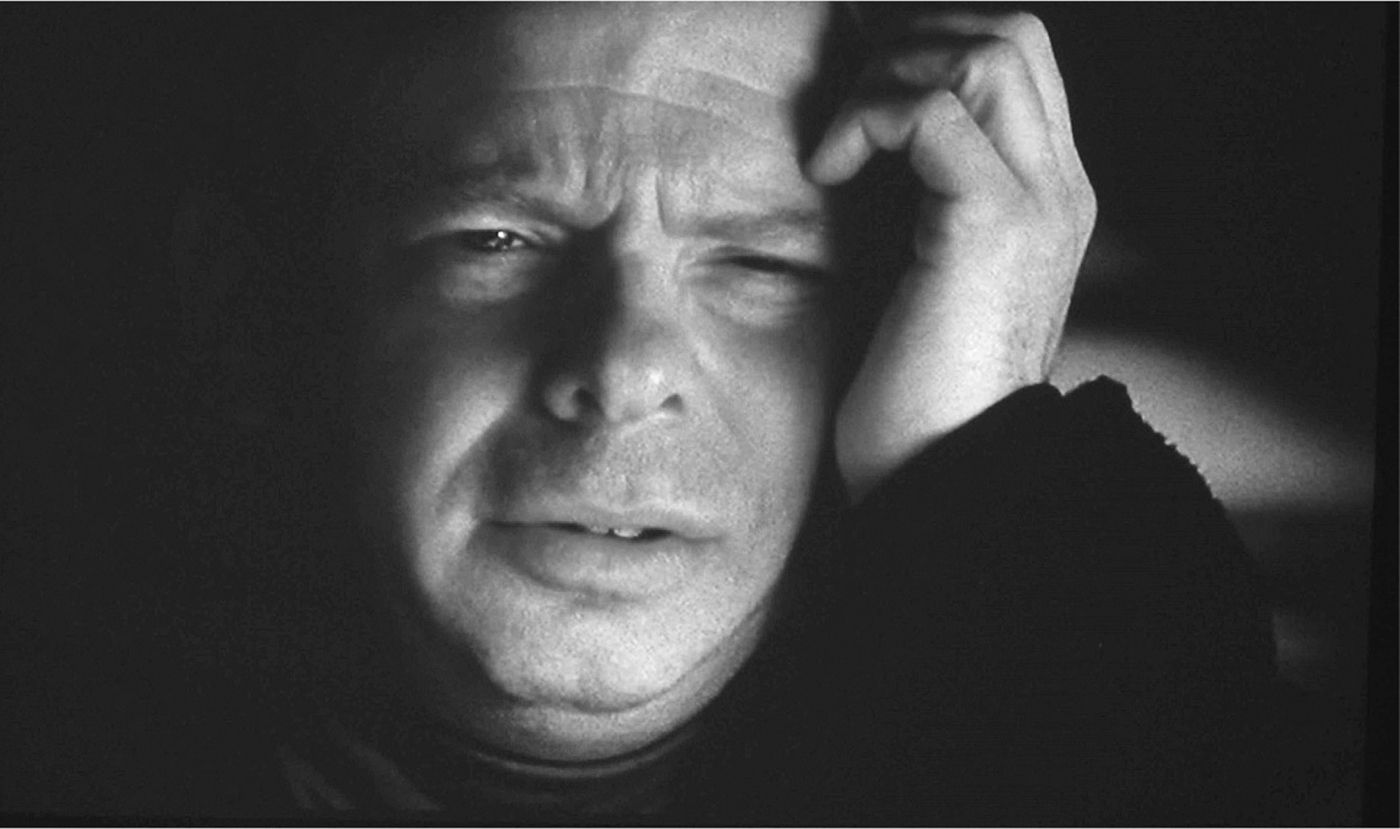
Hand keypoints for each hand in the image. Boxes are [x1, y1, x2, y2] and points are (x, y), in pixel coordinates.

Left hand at [808, 12, 1096, 501]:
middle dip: (914, 43)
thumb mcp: (924, 274)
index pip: (1018, 59)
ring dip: (890, 77)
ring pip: (988, 52)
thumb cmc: (916, 389)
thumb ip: (921, 198)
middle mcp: (1059, 189)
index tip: (860, 82)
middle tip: (851, 103)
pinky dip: (868, 120)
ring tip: (843, 145)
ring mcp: (1037, 203)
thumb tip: (862, 134)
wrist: (945, 475)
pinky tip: (829, 170)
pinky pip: (932, 113)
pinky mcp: (991, 227)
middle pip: (1014, 34)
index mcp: (1047, 198)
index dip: (932, 45)